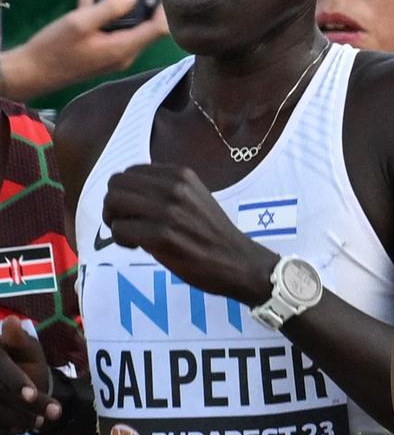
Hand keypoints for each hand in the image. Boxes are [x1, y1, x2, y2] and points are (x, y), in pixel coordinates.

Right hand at [0, 0, 167, 101]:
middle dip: (148, 2)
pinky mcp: (96, 43)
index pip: (159, 30)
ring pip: (122, 19)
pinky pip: (101, 19)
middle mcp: (124, 50)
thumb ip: (108, 9)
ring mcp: (111, 47)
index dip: (164, 10)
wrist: (31, 71)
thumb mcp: (80, 23)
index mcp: (124, 47)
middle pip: (145, 25)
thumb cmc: (55, 48)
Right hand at [0, 316, 58, 434]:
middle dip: (22, 409)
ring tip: (40, 422)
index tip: (32, 396)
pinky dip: (5, 429)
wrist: (15, 383)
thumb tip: (13, 322)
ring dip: (16, 420)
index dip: (15, 384)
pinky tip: (22, 429)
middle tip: (52, 414)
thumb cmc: (21, 363)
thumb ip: (19, 340)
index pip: (0, 371)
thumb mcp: (25, 350)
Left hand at [103, 164, 276, 304]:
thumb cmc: (214, 234)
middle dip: (114, 205)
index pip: (130, 172)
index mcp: (181, 174)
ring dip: (115, 222)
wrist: (239, 262)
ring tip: (131, 235)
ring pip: (113, 204)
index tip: (137, 210)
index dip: (126, 192)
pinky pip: (119, 230)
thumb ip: (166, 189)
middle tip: (126, 223)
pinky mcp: (161, 236)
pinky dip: (122, 240)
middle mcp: (174, 187)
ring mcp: (168, 211)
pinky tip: (139, 247)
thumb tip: (127, 193)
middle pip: (116, 184)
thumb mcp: (195, 197)